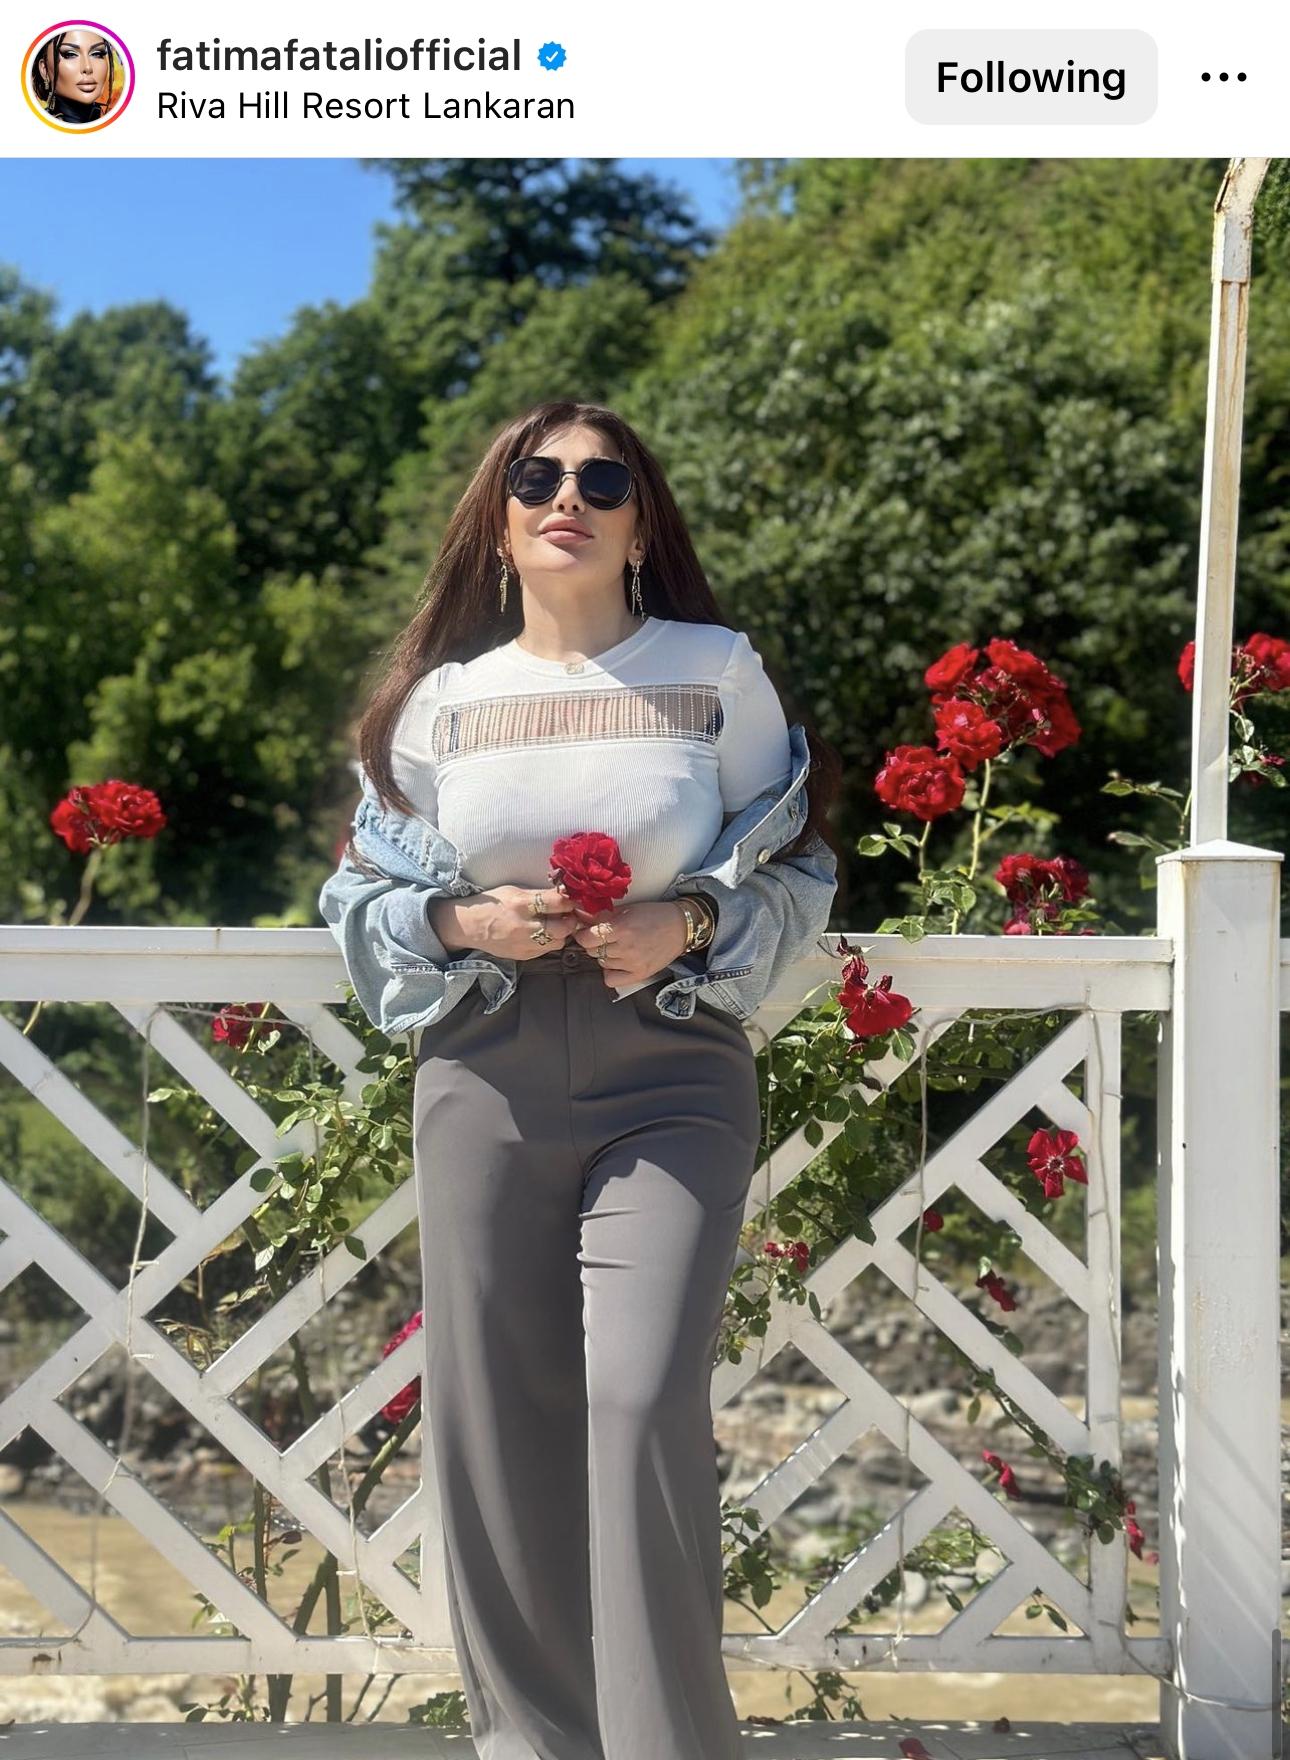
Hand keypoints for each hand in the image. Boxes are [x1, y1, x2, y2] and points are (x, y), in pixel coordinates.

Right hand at [431, 885, 583, 961]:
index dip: (571, 901)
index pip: (557, 903)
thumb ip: (539, 893)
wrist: (469, 926)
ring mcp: (524, 943)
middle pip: (563, 928)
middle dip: (572, 920)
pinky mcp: (523, 955)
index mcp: (521, 904)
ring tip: (559, 924)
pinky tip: (545, 934)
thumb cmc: (493, 903)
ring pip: (558, 942)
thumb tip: (564, 892)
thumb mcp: (514, 891)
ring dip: (563, 933)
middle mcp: (524, 926)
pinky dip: (550, 942)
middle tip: (571, 914)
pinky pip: (546, 950)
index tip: (575, 899)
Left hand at [568, 901, 690, 986]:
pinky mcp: (639, 974)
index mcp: (622, 927)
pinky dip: (610, 971)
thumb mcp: (627, 910)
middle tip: (603, 937)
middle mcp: (626, 947)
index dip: (582, 934)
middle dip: (594, 943)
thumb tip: (580, 917)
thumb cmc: (654, 915)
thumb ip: (603, 916)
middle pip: (592, 951)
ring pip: (601, 963)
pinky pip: (611, 980)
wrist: (680, 927)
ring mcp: (632, 963)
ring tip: (616, 946)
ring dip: (604, 955)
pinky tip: (617, 962)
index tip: (585, 932)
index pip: (587, 938)